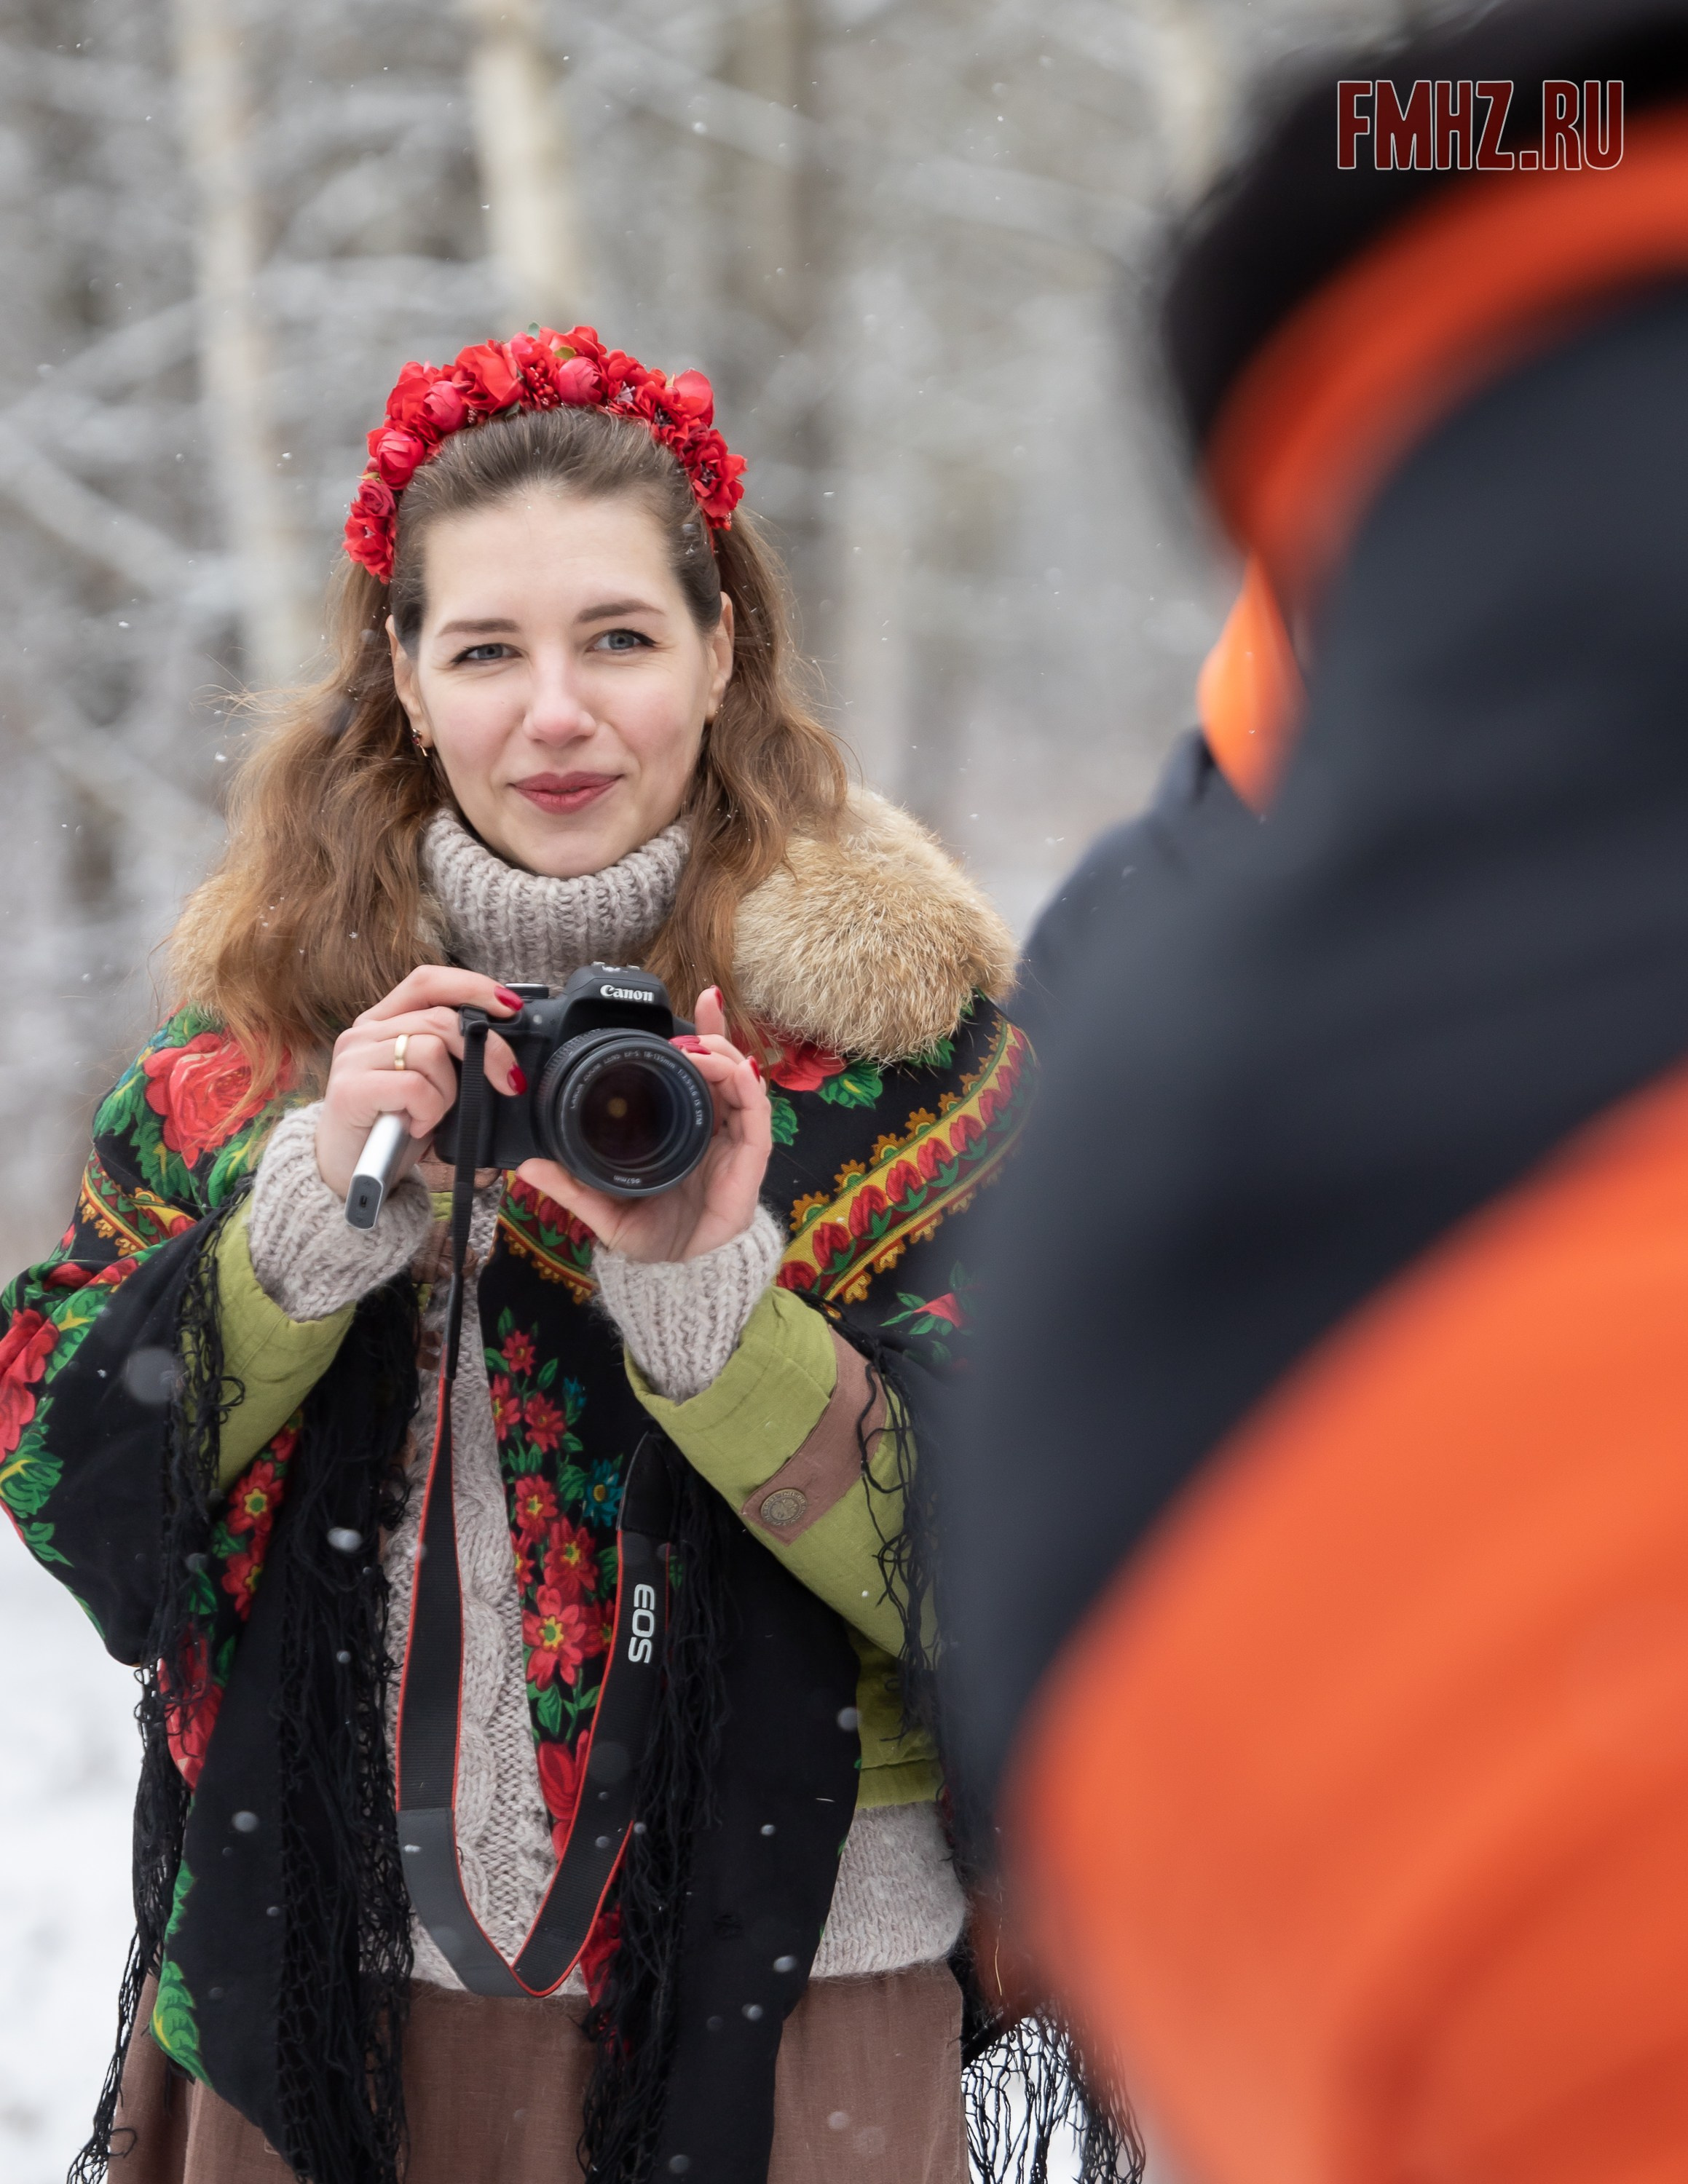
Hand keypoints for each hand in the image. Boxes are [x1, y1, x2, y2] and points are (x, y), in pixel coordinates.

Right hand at [315, 966, 525, 1201]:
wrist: (349, 1172)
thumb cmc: (396, 1125)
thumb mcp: (431, 1082)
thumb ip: (453, 1055)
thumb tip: (507, 1048)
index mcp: (385, 1021)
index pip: (428, 981)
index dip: (473, 987)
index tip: (512, 1007)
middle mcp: (365, 1031)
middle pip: (441, 1018)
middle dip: (489, 1051)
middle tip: (509, 1082)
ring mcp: (354, 1058)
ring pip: (431, 1050)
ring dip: (449, 1092)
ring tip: (433, 1116)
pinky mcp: (350, 1090)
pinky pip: (414, 1086)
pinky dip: (429, 1111)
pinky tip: (417, 1126)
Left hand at [516, 988, 772, 1262]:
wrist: (678, 1276)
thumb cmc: (651, 1237)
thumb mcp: (602, 1207)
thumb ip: (569, 1185)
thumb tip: (526, 1165)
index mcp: (686, 1128)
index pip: (696, 1072)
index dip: (699, 1035)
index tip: (692, 1000)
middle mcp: (714, 1127)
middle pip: (724, 1066)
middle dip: (714, 1033)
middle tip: (691, 1020)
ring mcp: (735, 1141)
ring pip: (741, 1080)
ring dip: (724, 1055)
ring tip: (698, 1047)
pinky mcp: (750, 1158)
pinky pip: (756, 1113)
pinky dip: (745, 1086)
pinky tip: (731, 1070)